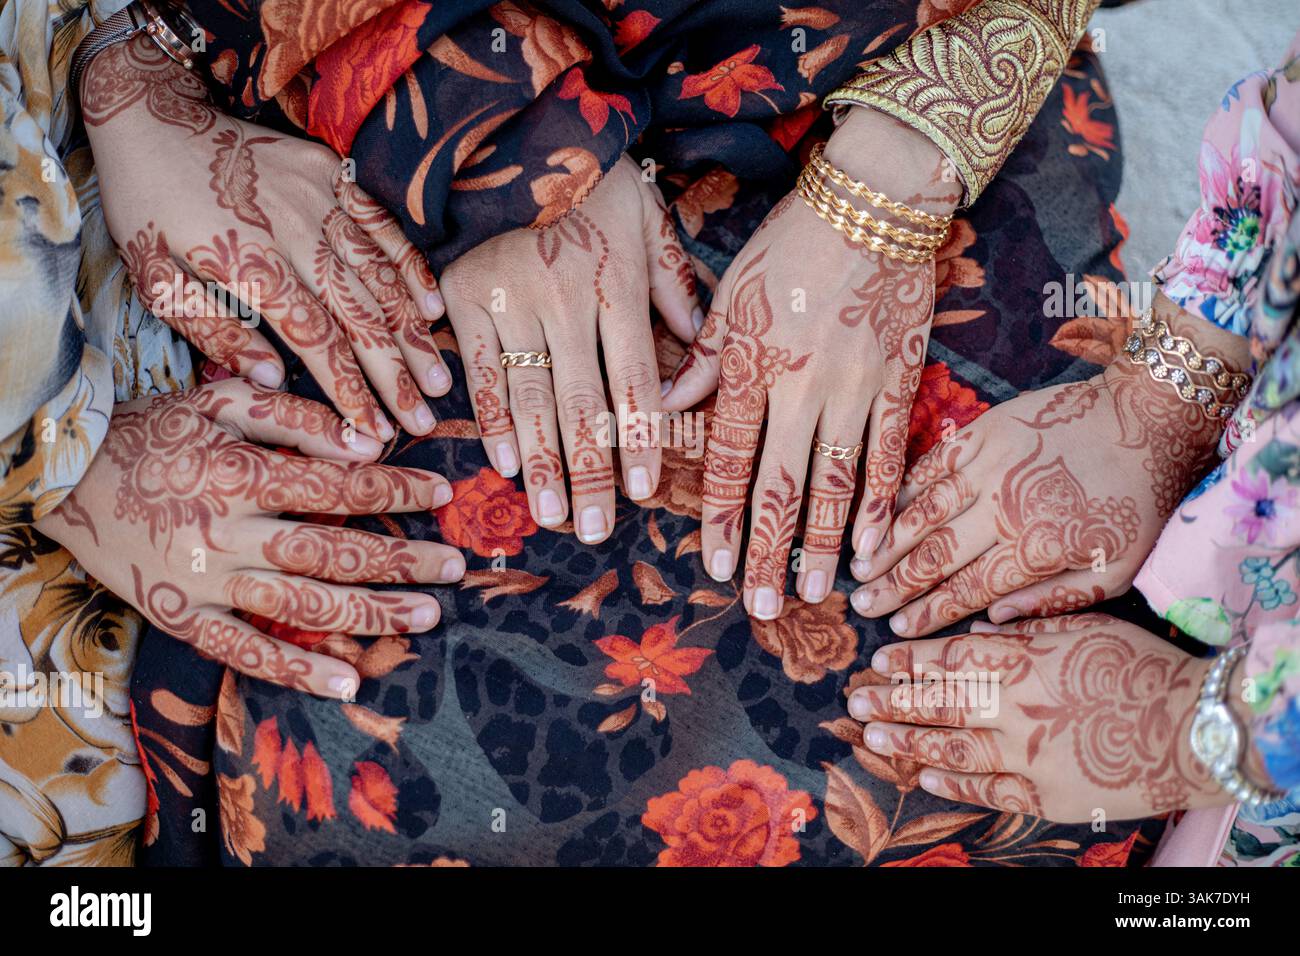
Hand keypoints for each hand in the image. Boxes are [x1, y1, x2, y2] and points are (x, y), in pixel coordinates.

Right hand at [34, 379, 463, 697]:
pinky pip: (244, 652)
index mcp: (241, 472)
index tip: (442, 494)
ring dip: (370, 615)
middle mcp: (229, 531)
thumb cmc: (150, 433)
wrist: (62, 476)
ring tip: (427, 619)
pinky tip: (347, 682)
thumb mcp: (215, 401)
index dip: (396, 491)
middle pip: (333, 552)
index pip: (338, 487)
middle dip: (403, 562)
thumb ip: (292, 418)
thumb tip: (366, 441)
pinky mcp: (183, 617)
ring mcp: (207, 581)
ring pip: (302, 606)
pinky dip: (295, 670)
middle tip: (455, 569)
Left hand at [83, 35, 449, 440]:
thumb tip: (270, 379)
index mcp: (248, 263)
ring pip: (379, 277)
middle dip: (395, 375)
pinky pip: (382, 225)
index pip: (315, 341)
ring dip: (413, 333)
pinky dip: (410, 268)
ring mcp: (318, 198)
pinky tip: (432, 307)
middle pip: (358, 316)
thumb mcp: (154, 277)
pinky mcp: (331, 173)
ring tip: (439, 377)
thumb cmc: (148, 206)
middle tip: (423, 419)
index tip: (374, 433)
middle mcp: (293, 231)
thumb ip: (214, 330)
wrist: (152, 116)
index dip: (349, 391)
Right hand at [439, 155, 699, 542]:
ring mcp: (510, 301)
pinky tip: (502, 465)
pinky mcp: (464, 296)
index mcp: (615, 283)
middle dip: (591, 471)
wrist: (503, 124)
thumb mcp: (645, 214)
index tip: (645, 492)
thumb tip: (698, 349)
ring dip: (542, 462)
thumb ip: (672, 282)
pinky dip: (490, 420)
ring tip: (553, 514)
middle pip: (581, 403)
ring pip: (529, 397)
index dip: (639, 438)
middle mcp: (564, 300)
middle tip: (596, 529)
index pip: (633, 378)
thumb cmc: (588, 173)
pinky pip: (480, 370)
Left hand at [663, 109, 958, 618]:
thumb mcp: (732, 294)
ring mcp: (855, 388)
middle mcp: (802, 387)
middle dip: (767, 552)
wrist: (875, 203)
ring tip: (810, 592)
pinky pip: (889, 453)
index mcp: (753, 365)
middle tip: (759, 606)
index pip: (731, 461)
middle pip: (780, 486)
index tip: (714, 568)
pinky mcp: (900, 382)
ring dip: (820, 543)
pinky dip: (880, 501)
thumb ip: (703, 360)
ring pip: (835, 482)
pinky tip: (871, 544)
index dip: (722, 520)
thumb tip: (664, 410)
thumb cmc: (792, 244)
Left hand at [847, 614, 1225, 821]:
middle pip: (937, 705)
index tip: (876, 660)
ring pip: (951, 748)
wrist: (1194, 727)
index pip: (946, 660)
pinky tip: (922, 776)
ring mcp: (1026, 757)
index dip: (907, 660)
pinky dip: (953, 783)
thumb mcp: (1079, 626)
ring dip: (906, 741)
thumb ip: (1021, 630)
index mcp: (1020, 661)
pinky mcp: (1046, 797)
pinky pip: (988, 790)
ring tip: (870, 736)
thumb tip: (972, 634)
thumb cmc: (1140, 665)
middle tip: (855, 700)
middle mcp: (1012, 709)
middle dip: (891, 701)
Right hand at [852, 297, 1235, 636]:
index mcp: (1036, 548)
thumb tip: (995, 619)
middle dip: (894, 584)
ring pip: (924, 512)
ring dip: (888, 542)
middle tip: (860, 604)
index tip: (896, 628)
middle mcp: (1005, 509)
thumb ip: (1054, 599)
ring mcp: (990, 466)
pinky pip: (932, 466)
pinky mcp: (984, 432)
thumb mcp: (1115, 568)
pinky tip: (882, 512)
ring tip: (860, 565)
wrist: (1145, 418)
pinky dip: (903, 492)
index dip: (927, 612)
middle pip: (936, 555)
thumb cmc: (1136, 500)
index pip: (967, 590)